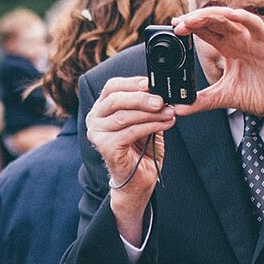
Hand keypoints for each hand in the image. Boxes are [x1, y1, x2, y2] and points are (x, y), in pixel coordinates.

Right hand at [88, 73, 196, 243]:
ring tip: (169, 113)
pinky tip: (166, 124)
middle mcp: (94, 119)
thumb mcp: (145, 121)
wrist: (139, 180)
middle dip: (142, 98)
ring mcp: (97, 134)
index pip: (112, 87)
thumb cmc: (141, 149)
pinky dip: (151, 126)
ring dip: (150, 113)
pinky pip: (130, 131)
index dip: (132, 83)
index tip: (153, 84)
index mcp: (102, 109)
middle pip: (116, 99)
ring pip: (124, 116)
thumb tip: (162, 91)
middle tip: (162, 100)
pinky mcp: (105, 147)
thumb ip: (148, 106)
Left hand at [176, 7, 263, 156]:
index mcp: (228, 49)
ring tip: (192, 20)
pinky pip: (255, 24)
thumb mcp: (224, 97)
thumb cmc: (261, 95)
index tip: (173, 30)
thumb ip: (202, 101)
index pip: (205, 32)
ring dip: (210, 16)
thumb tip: (178, 108)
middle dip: (194, 21)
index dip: (189, 28)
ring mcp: (252, 39)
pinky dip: (243, 17)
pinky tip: (231, 14)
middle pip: (213, 22)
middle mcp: (239, 40)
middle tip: (177, 25)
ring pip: (229, 19)